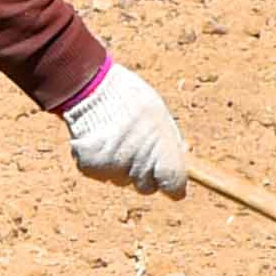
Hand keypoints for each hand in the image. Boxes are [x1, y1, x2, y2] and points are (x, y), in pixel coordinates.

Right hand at [61, 60, 186, 197]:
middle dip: (144, 173)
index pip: (174, 186)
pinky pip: (100, 173)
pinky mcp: (91, 170)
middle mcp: (139, 168)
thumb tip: (184, 157)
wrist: (93, 89)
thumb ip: (170, 143)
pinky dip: (101, 162)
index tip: (171, 180)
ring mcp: (114, 171)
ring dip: (121, 166)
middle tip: (137, 148)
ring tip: (116, 137)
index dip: (173, 184)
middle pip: (146, 187)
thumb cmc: (132, 100)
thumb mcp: (160, 117)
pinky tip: (100, 140)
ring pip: (122, 180)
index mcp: (162, 155)